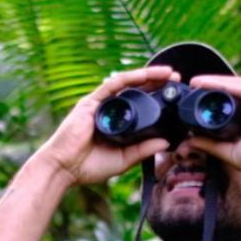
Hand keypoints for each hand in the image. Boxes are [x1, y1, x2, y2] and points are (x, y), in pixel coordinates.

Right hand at [31, 66, 177, 184]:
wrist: (63, 168)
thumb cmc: (88, 166)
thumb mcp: (124, 159)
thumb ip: (143, 151)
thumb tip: (166, 142)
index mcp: (118, 123)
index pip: (141, 106)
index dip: (158, 99)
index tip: (176, 97)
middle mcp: (110, 110)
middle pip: (137, 91)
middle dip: (157, 83)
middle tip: (177, 80)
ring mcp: (100, 104)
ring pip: (128, 84)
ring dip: (148, 75)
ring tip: (168, 73)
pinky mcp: (92, 102)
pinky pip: (113, 85)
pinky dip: (130, 78)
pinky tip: (146, 75)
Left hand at [185, 75, 240, 178]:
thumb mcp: (231, 152)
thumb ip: (212, 145)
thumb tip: (191, 142)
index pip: (232, 105)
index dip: (215, 103)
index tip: (195, 102)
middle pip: (233, 93)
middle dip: (212, 89)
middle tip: (193, 88)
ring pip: (235, 86)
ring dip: (214, 83)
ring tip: (196, 83)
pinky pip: (240, 87)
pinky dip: (222, 84)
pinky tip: (206, 84)